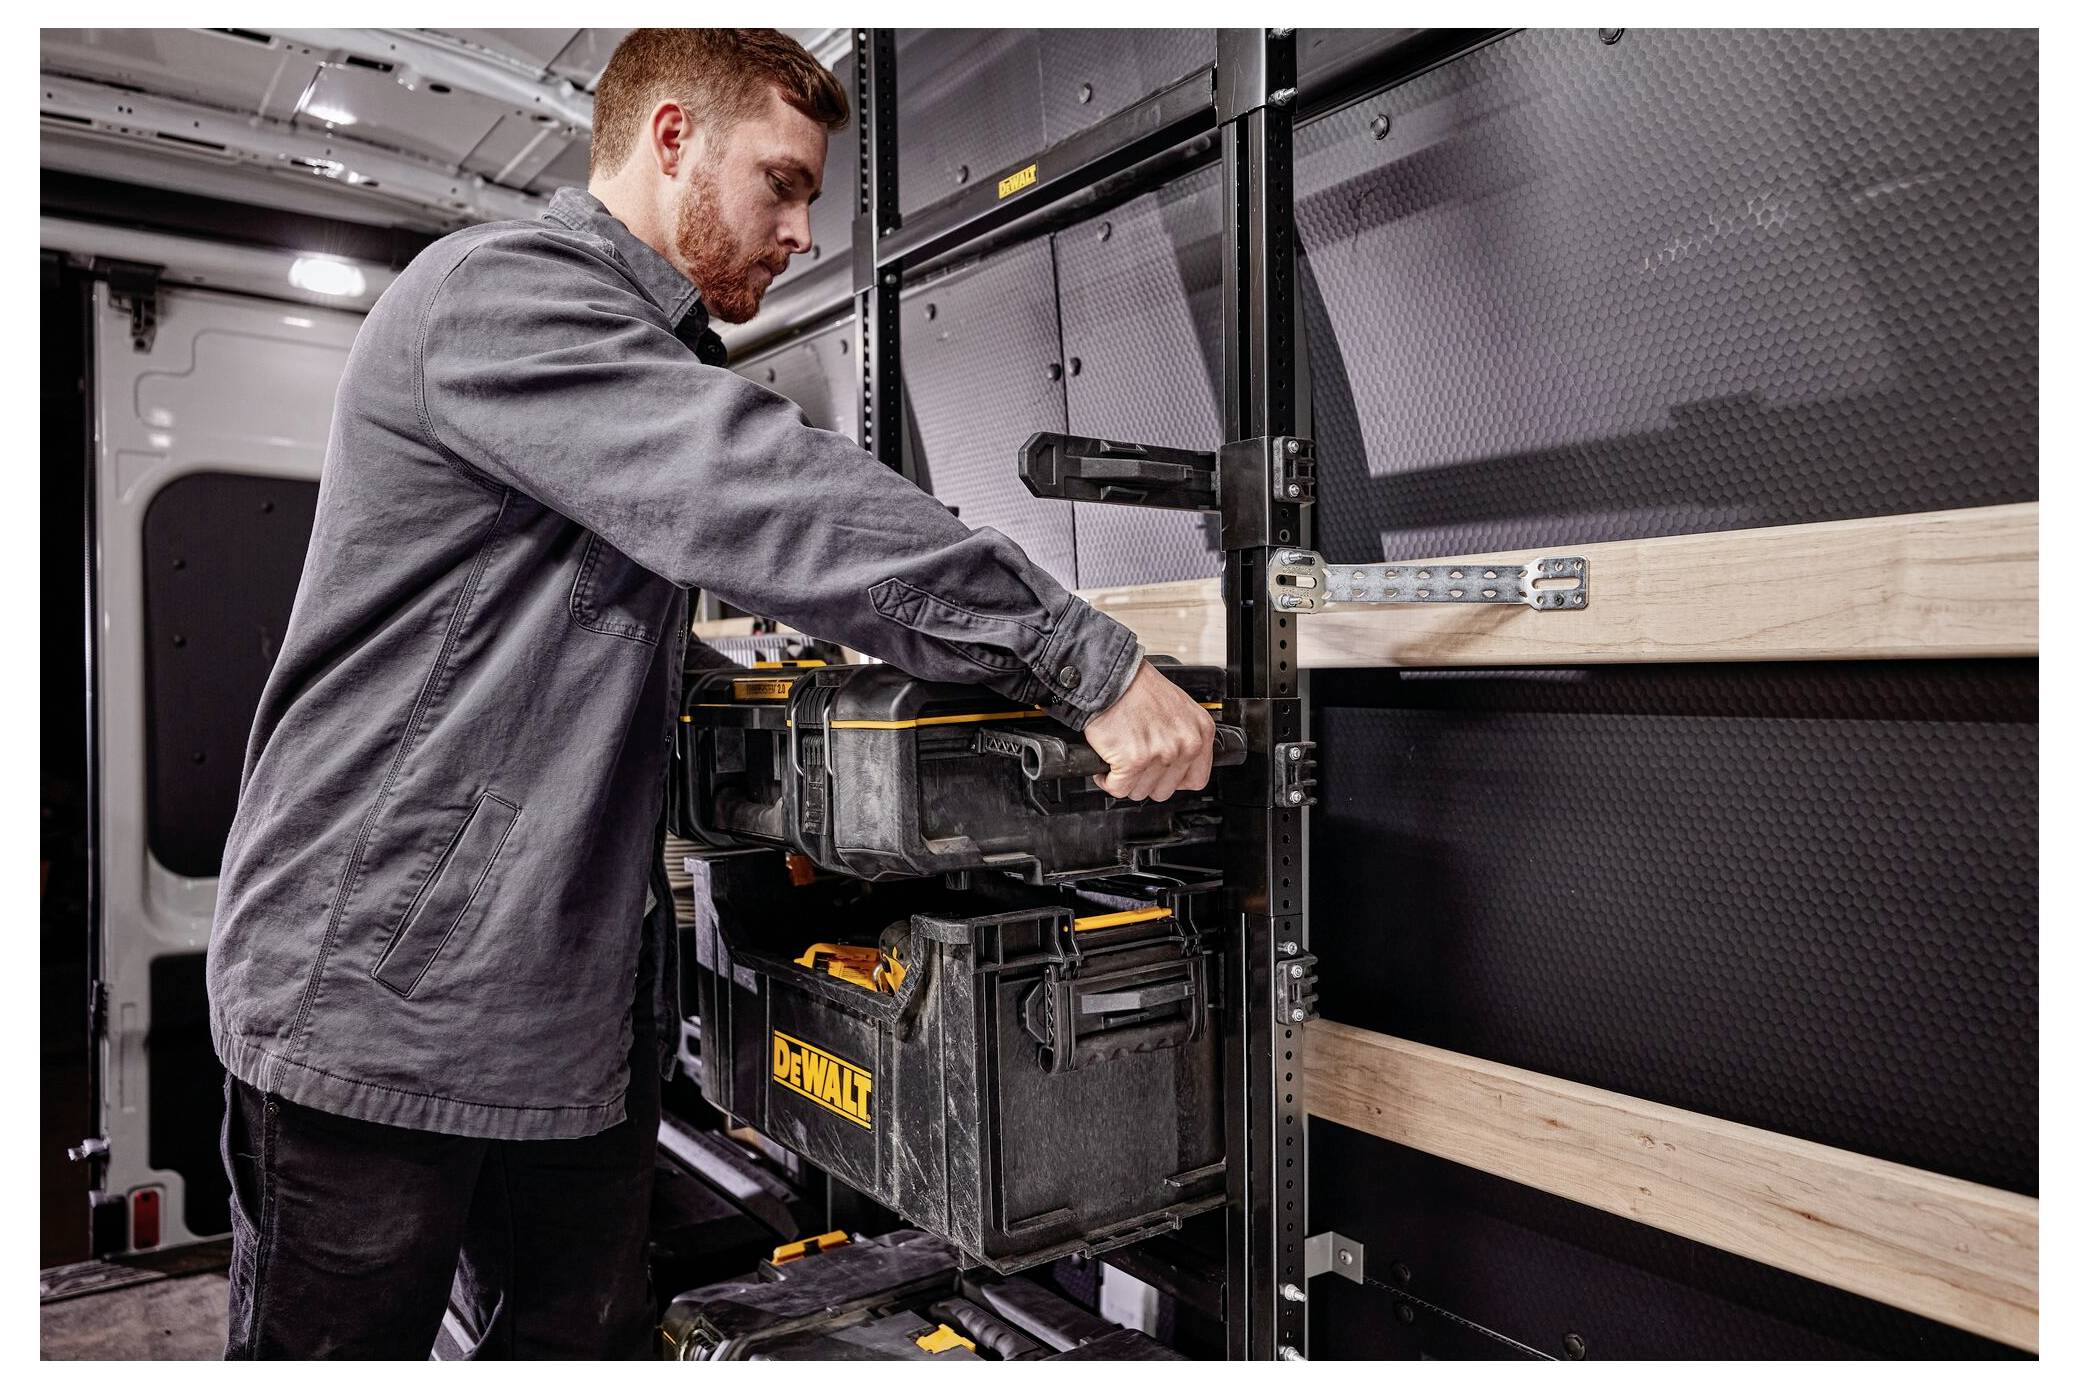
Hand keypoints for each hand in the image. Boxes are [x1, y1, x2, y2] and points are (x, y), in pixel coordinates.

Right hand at [1082, 660, 1215, 801]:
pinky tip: (1107, 764)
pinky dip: (1107, 780)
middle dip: (1145, 781)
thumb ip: (1183, 738)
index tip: (1161, 775)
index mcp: (1200, 731)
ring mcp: (1161, 753)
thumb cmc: (1138, 687)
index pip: (1197, 780)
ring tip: (1119, 759)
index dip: (1173, 781)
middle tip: (1134, 764)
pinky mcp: (1133, 760)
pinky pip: (1119, 788)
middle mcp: (1185, 744)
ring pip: (1140, 791)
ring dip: (1125, 780)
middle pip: (1165, 790)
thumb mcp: (1179, 709)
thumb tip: (1176, 765)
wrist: (1113, 677)